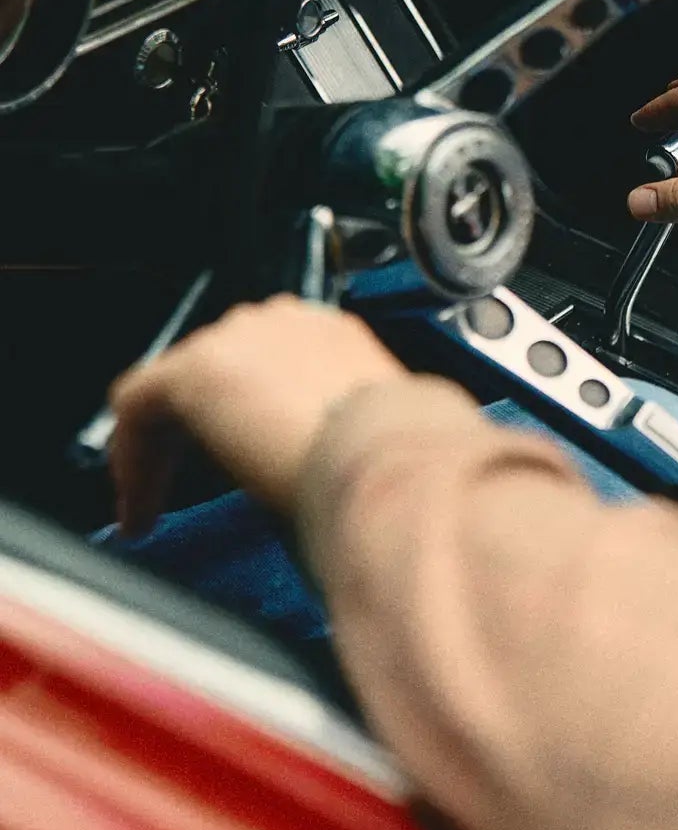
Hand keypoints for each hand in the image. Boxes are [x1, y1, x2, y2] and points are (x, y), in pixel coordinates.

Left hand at [108, 295, 404, 535]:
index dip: (244, 414)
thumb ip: (338, 428)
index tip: (241, 459)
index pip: (269, 361)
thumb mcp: (367, 433)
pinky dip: (134, 458)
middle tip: (188, 484)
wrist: (387, 453)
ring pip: (172, 389)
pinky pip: (138, 406)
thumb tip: (320, 461)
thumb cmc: (391, 457)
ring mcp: (237, 338)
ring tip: (154, 504)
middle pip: (216, 367)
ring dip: (162, 446)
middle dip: (197, 428)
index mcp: (333, 335)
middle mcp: (283, 323)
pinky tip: (141, 506)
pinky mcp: (194, 368)